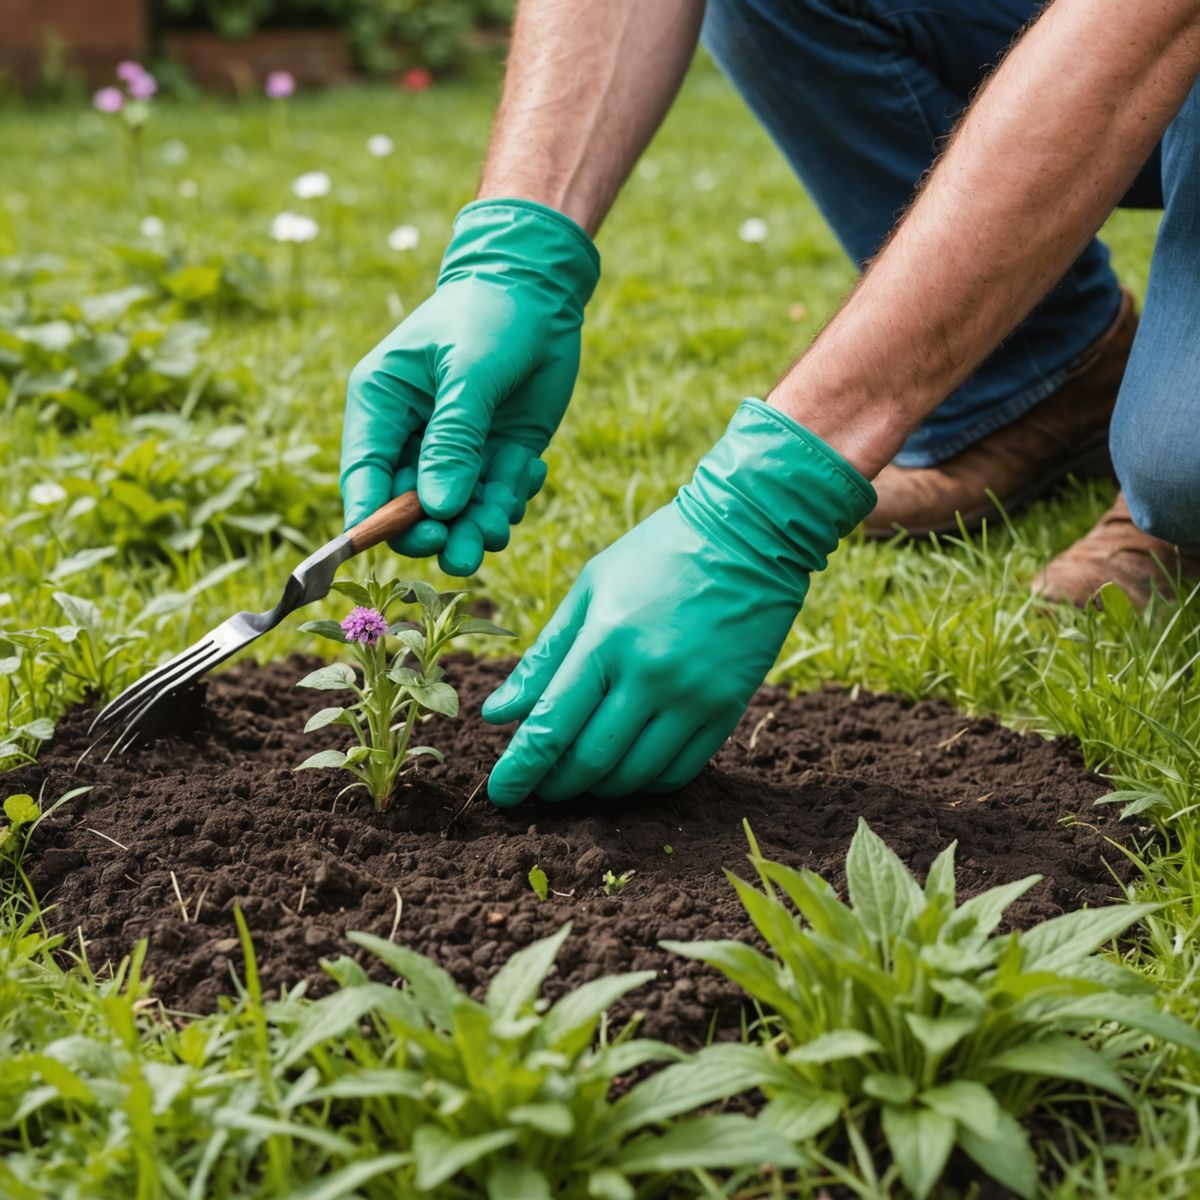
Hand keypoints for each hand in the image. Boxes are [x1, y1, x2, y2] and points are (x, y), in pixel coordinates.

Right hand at [340, 199, 599, 574]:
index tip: (409, 541)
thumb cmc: (491, 315)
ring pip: (456, 513)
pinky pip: (496, 499)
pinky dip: (511, 500)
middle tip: (465, 549)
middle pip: (408, 508)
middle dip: (435, 534)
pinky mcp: (494, 457)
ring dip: (476, 529)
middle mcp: (411, 437)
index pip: (365, 477)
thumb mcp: (469, 373)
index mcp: (381, 405)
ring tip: (497, 530)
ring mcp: (454, 451)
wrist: (540, 291)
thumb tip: (439, 507)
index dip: (376, 520)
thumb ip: (454, 440)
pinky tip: (529, 472)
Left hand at [481, 399, 876, 803]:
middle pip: (590, 761)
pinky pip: (679, 771)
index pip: (550, 727)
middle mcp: (651, 674)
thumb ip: (543, 656)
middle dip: (555, 786)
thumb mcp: (591, 588)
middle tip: (538, 787)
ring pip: (635, 776)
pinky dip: (646, 783)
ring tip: (580, 778)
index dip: (520, 771)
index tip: (501, 794)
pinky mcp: (728, 709)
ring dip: (599, 789)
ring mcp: (694, 696)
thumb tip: (496, 715)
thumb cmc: (658, 554)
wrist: (750, 534)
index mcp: (606, 638)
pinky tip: (628, 769)